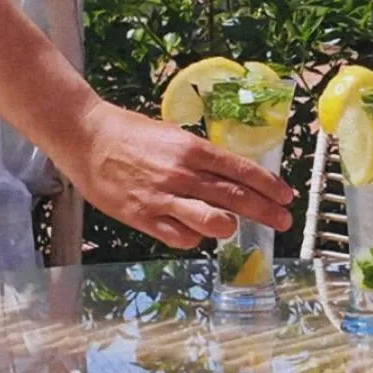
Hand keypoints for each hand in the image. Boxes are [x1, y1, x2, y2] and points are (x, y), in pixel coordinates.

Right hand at [61, 100, 293, 247]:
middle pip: (236, 198)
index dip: (269, 186)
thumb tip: (230, 177)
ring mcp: (163, 198)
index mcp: (192, 149)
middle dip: (266, 212)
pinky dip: (193, 237)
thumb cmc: (131, 134)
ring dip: (229, 227)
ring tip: (232, 227)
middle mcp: (182, 174)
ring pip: (214, 222)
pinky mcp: (144, 218)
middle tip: (283, 221)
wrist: (86, 138)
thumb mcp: (173, 136)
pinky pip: (181, 238)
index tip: (285, 196)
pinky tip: (193, 231)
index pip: (241, 170)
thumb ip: (200, 159)